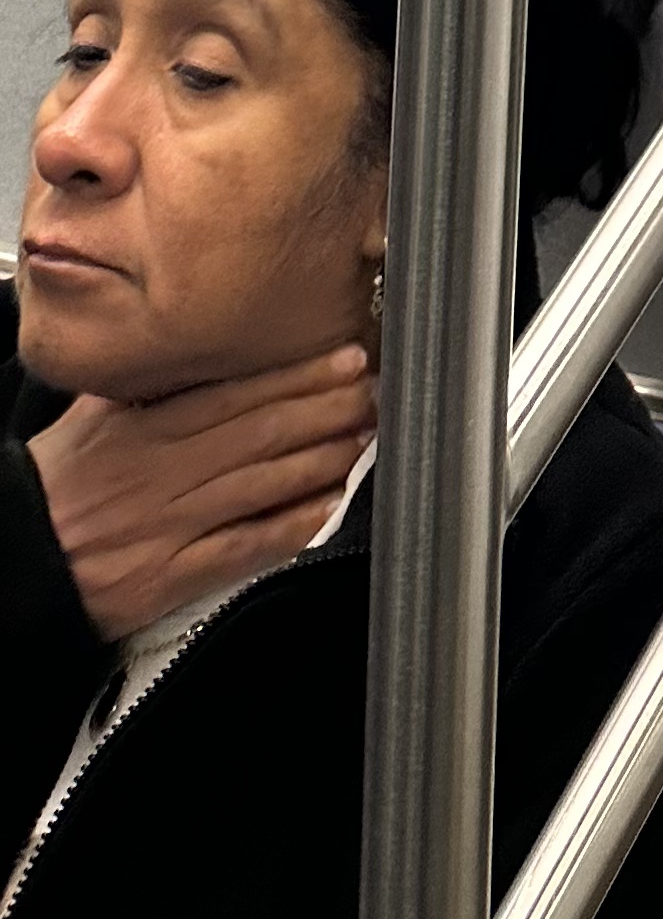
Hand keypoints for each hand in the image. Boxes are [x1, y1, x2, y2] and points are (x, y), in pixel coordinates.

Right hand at [29, 346, 374, 639]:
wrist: (16, 565)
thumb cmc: (53, 492)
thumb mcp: (89, 420)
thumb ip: (141, 384)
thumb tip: (183, 342)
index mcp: (144, 431)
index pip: (235, 394)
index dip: (296, 375)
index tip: (343, 357)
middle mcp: (162, 476)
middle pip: (259, 434)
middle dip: (325, 409)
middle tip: (371, 390)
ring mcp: (169, 527)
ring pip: (259, 485)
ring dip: (321, 460)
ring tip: (363, 437)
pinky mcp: (170, 577)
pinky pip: (240, 548)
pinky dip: (288, 527)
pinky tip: (327, 508)